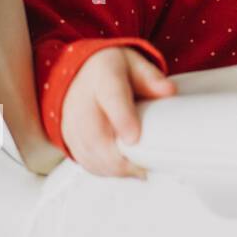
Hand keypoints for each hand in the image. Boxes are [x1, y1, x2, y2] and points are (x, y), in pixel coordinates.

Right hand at [60, 45, 176, 177]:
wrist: (80, 73)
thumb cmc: (110, 70)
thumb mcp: (134, 64)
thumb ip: (151, 78)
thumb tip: (168, 91)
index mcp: (102, 77)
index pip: (111, 97)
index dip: (122, 119)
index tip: (134, 138)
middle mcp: (82, 100)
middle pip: (94, 133)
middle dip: (117, 157)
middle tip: (142, 167)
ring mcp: (71, 120)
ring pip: (86, 150)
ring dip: (111, 167)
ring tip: (137, 172)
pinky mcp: (68, 135)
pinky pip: (81, 157)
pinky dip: (100, 169)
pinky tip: (120, 171)